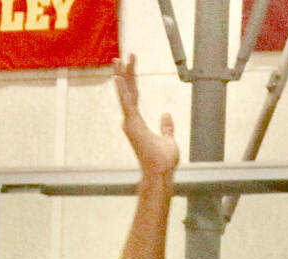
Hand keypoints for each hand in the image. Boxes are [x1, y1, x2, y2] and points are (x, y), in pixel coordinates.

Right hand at [114, 56, 178, 178]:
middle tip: (121, 56)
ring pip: (126, 94)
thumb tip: (167, 115)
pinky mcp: (133, 125)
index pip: (134, 96)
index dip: (132, 80)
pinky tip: (118, 78)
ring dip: (122, 76)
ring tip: (118, 59)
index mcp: (138, 122)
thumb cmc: (164, 161)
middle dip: (125, 73)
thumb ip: (166, 127)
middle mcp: (131, 121)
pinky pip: (127, 104)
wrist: (160, 173)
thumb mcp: (169, 140)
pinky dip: (122, 91)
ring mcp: (130, 122)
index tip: (130, 64)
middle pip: (128, 92)